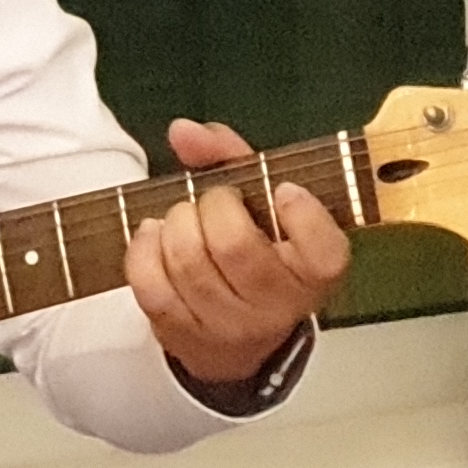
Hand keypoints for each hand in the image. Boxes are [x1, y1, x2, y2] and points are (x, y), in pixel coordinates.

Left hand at [128, 118, 350, 392]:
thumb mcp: (263, 203)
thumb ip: (231, 157)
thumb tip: (183, 131)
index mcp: (316, 272)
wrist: (239, 336)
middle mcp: (278, 306)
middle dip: (213, 205)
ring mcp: (229, 326)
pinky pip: (152, 285)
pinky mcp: (183, 335)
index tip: (284, 190)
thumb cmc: (258, 252)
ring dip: (176, 223)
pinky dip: (144, 248)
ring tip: (184, 217)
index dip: (302, 214)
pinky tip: (155, 234)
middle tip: (215, 200)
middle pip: (234, 245)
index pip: (322, 250)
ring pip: (188, 262)